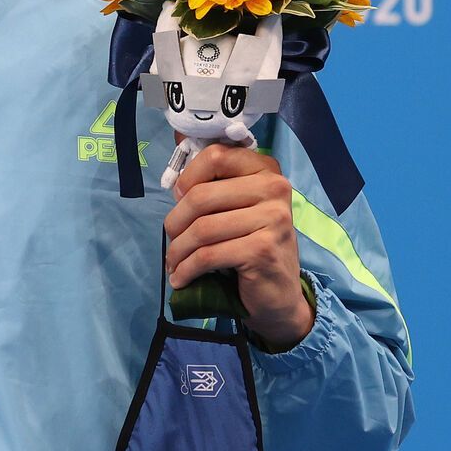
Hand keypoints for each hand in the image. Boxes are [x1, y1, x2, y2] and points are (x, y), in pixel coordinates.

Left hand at [162, 140, 314, 350]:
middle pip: (201, 195)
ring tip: (173, 264)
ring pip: (202, 228)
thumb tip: (175, 187)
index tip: (178, 199)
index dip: (187, 177)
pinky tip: (181, 278)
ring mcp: (272, 219)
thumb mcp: (239, 209)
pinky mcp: (262, 250)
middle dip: (175, 222)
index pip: (216, 156)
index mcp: (266, 170)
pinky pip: (208, 255)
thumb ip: (217, 189)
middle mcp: (274, 188)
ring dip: (178, 250)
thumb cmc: (253, 246)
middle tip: (171, 241)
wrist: (279, 295)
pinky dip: (187, 269)